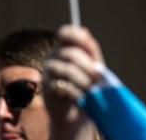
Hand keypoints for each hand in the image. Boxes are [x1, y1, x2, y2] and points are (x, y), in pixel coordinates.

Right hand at [43, 25, 104, 139]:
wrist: (78, 115)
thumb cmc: (87, 88)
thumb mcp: (92, 66)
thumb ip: (90, 50)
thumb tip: (84, 30)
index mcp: (64, 49)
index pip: (64, 33)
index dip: (76, 35)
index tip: (90, 46)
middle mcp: (52, 58)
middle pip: (70, 53)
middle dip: (88, 66)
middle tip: (98, 78)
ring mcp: (47, 73)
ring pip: (67, 70)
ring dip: (84, 80)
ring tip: (91, 90)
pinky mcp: (46, 90)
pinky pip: (63, 86)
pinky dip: (77, 93)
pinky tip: (83, 98)